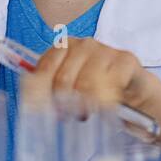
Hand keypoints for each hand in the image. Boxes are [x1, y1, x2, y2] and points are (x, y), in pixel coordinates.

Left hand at [25, 37, 160, 121]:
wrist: (133, 94)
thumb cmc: (95, 92)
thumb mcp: (67, 91)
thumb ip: (46, 91)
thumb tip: (27, 103)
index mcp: (63, 47)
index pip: (43, 70)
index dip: (42, 96)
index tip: (47, 111)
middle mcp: (83, 44)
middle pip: (63, 80)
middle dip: (65, 104)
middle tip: (71, 116)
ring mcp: (105, 50)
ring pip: (85, 85)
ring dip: (86, 106)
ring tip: (88, 113)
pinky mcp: (125, 60)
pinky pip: (109, 86)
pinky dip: (106, 103)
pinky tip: (108, 106)